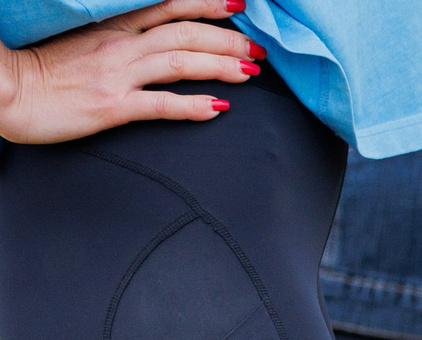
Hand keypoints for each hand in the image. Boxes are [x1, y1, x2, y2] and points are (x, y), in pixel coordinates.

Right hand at [0, 0, 259, 145]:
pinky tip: (218, 108)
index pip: (167, 8)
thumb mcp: (82, 42)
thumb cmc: (41, 72)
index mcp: (111, 28)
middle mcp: (118, 46)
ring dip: (220, 65)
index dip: (205, 5)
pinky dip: (192, 106)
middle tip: (258, 48)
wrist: (6, 91)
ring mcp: (116, 75)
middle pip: (184, 33)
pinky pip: (161, 103)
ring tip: (250, 71)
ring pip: (180, 61)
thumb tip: (153, 44)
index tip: (237, 6)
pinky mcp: (111, 106)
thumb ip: (117, 39)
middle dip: (227, 39)